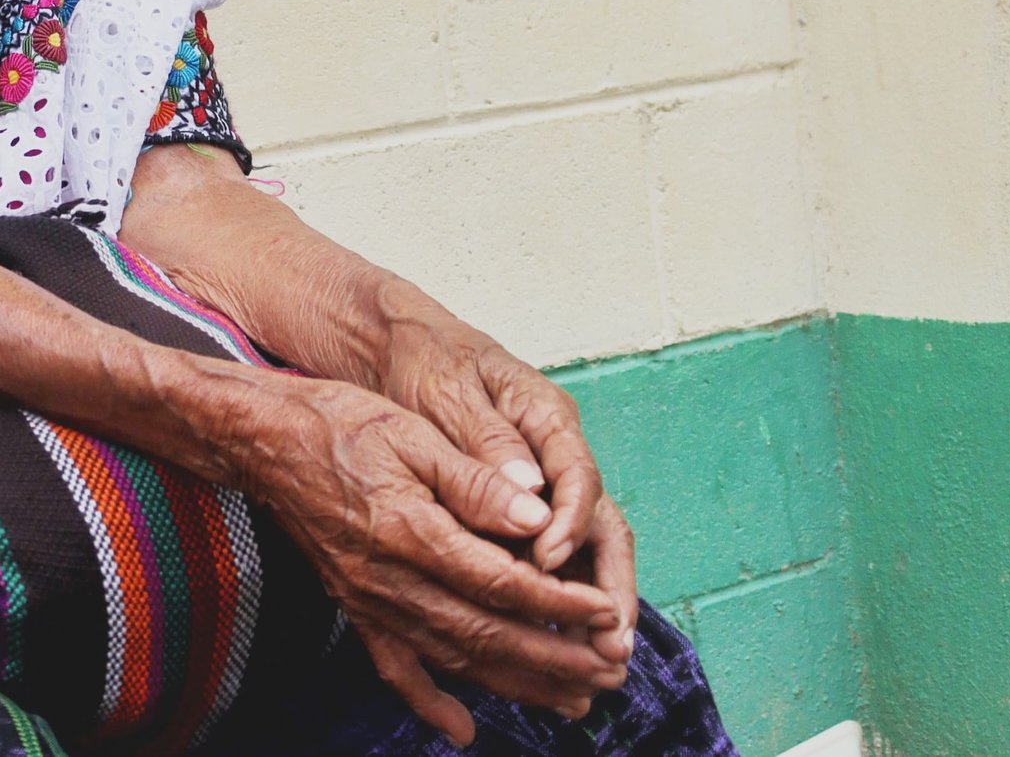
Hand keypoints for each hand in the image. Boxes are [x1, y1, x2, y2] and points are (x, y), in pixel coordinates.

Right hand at [237, 372, 630, 745]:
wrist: (263, 442)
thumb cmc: (339, 426)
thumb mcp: (413, 435)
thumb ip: (476, 481)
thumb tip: (538, 516)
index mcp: (411, 530)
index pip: (500, 581)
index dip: (558, 603)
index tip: (606, 613)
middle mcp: (390, 577)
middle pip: (485, 631)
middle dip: (555, 657)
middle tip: (611, 670)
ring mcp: (369, 598)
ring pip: (453, 655)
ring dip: (517, 682)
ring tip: (575, 699)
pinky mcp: (354, 606)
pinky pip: (394, 665)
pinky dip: (429, 701)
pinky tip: (462, 729)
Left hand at [372, 297, 638, 656]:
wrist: (398, 344)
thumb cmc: (424, 361)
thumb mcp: (449, 390)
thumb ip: (488, 440)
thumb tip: (530, 490)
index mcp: (547, 419)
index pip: (579, 479)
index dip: (571, 526)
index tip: (549, 563)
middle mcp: (556, 456)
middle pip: (602, 528)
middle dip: (610, 588)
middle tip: (611, 645)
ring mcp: (543, 484)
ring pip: (582, 553)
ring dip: (590, 606)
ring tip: (598, 664)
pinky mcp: (519, 508)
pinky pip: (550, 559)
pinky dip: (554, 601)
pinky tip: (552, 646)